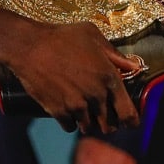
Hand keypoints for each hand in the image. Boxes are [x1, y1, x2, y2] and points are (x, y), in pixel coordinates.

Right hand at [10, 21, 140, 133]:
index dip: (132, 121)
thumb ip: (116, 54)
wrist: (29, 47)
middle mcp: (96, 96)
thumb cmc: (62, 37)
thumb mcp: (93, 36)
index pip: (128, 113)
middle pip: (109, 125)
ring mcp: (77, 106)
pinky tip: (68, 110)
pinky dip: (70, 121)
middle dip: (108, 122)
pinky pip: (70, 127)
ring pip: (89, 127)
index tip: (129, 122)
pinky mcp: (59, 112)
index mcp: (109, 78)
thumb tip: (134, 66)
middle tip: (102, 114)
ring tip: (83, 110)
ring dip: (88, 121)